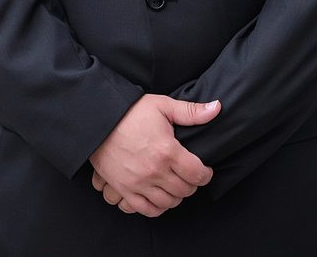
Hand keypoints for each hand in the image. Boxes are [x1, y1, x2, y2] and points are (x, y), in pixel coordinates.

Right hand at [90, 94, 219, 216]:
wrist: (99, 120)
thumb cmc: (131, 111)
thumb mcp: (163, 105)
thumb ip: (191, 111)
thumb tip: (216, 108)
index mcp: (167, 151)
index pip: (197, 174)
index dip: (205, 174)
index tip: (205, 170)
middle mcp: (154, 171)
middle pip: (184, 190)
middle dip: (192, 185)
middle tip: (190, 176)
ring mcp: (138, 183)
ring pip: (168, 203)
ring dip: (176, 197)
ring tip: (176, 186)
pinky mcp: (125, 190)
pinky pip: (146, 209)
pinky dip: (157, 207)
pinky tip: (159, 197)